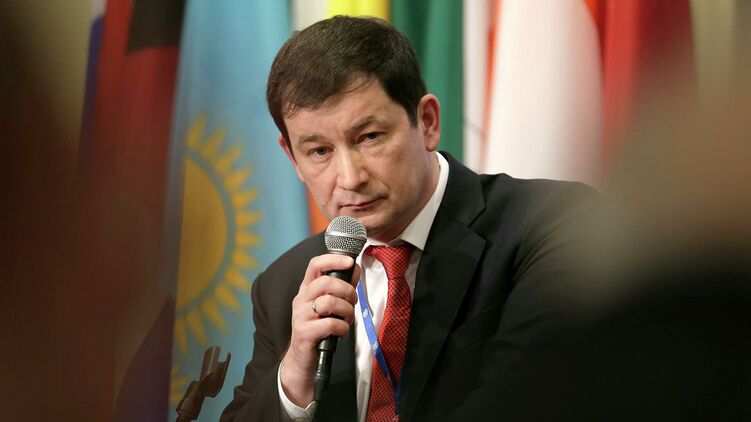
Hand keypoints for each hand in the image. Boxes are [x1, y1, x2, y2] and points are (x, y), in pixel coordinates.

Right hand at [280, 254, 360, 406]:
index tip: (350, 262)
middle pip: (325, 283)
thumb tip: (355, 269)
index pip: (314, 265)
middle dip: (347, 291)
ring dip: (346, 311)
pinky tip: (341, 333)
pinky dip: (342, 328)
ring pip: (329, 302)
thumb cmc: (319, 330)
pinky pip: (331, 323)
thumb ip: (342, 287)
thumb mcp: (330, 306)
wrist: (302, 360)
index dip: (333, 259)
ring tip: (347, 320)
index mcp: (307, 290)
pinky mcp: (304, 333)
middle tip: (352, 302)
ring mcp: (301, 316)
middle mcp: (301, 300)